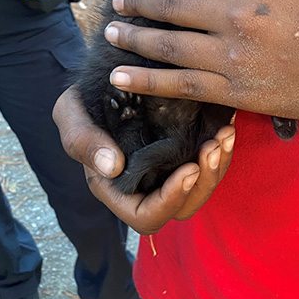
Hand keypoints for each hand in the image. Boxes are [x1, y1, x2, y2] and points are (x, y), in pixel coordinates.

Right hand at [52, 86, 235, 234]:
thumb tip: (112, 167)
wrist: (106, 82)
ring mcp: (168, 173)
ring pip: (202, 187)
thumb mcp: (71, 115)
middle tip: (213, 148)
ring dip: (218, 165)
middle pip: (184, 208)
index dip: (170, 200)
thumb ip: (82, 141)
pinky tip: (227, 125)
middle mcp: (147, 188)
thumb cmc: (82, 103)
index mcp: (118, 191)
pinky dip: (222, 149)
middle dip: (204, 182)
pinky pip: (210, 164)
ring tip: (224, 134)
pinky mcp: (185, 155)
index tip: (188, 169)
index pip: (147, 216)